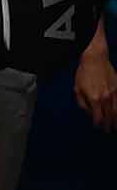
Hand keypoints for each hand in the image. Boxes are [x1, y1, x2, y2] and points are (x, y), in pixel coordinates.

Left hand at [74, 17, 116, 131]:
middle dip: (108, 126)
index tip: (97, 128)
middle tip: (107, 131)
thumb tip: (88, 113)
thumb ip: (82, 103)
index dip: (97, 125)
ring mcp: (114, 93)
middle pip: (109, 117)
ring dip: (116, 121)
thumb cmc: (83, 73)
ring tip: (115, 127)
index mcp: (94, 99)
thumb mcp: (77, 88)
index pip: (98, 118)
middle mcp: (105, 98)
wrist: (95, 59)